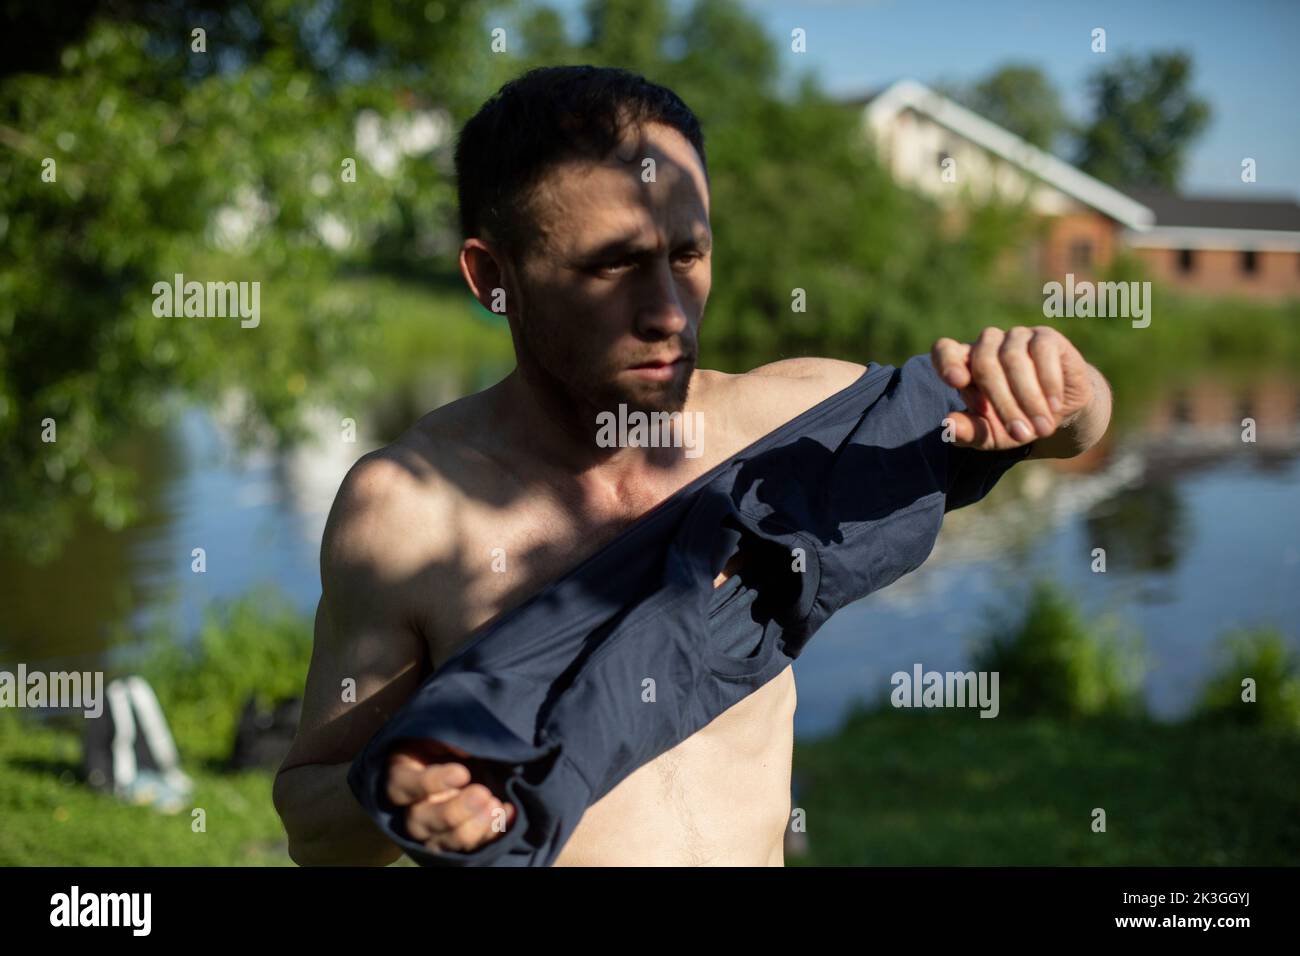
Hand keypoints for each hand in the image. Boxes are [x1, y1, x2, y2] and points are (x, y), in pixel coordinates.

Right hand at [385, 739, 516, 852]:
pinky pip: (473, 847)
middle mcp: (413, 810)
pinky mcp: (459, 840)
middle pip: (420, 823)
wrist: (468, 759)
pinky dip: (493, 832)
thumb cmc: (448, 743)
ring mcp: (435, 831)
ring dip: (472, 828)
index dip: (431, 783)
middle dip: (453, 812)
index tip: (462, 773)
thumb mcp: (441, 731)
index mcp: (402, 778)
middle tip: (481, 794)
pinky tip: (508, 811)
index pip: (404, 786)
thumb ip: (446, 737)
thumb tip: (462, 750)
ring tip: (495, 806)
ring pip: (444, 843)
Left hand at [930, 326, 1094, 449]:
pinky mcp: (1045, 337)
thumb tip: (950, 426)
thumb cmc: (1015, 423)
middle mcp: (986, 345)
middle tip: (1020, 435)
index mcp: (964, 364)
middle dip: (1003, 404)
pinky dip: (1048, 382)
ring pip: (1013, 359)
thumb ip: (968, 432)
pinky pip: (1042, 352)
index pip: (944, 350)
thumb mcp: (990, 435)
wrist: (1058, 415)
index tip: (956, 382)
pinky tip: (1054, 406)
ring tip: (1041, 429)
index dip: (947, 362)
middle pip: (984, 364)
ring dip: (1028, 399)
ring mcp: (1015, 337)